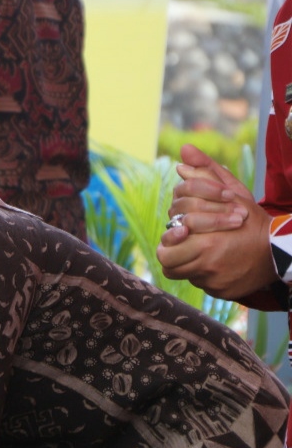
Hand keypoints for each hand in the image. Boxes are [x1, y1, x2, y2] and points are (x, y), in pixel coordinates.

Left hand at [156, 145, 276, 298]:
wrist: (282, 251)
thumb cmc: (252, 220)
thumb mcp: (233, 193)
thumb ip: (207, 174)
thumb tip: (183, 155)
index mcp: (208, 241)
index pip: (167, 243)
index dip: (171, 236)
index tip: (183, 229)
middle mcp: (209, 264)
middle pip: (168, 262)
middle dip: (174, 252)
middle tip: (186, 243)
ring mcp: (215, 281)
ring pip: (181, 274)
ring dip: (186, 263)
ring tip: (200, 251)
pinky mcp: (221, 292)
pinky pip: (200, 284)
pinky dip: (204, 274)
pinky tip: (217, 263)